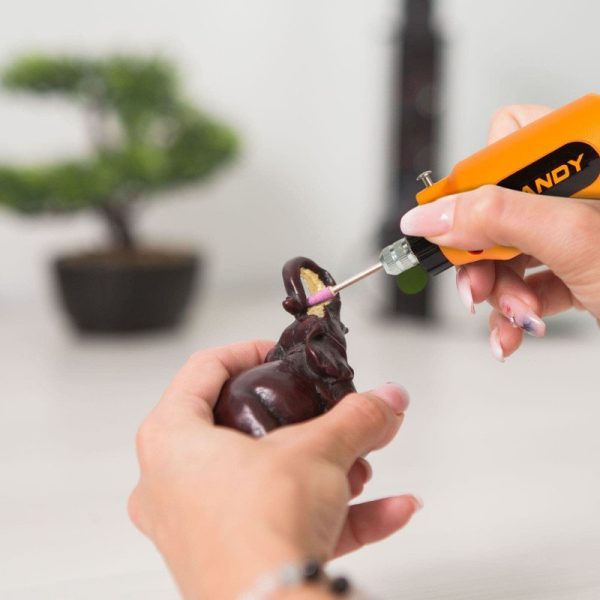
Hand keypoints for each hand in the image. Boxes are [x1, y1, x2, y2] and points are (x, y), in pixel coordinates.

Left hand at [128, 340, 420, 598]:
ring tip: (365, 467)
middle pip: (243, 430)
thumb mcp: (317, 453)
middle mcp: (173, 484)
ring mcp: (199, 525)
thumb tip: (385, 401)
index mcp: (172, 440)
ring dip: (325, 472)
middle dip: (304, 425)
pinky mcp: (230, 557)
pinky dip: (333, 513)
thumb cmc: (258, 534)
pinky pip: (284, 523)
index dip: (248, 353)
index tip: (280, 356)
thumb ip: (356, 419)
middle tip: (333, 417)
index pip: (204, 370)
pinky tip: (389, 508)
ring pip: (268, 480)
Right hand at [401, 104, 599, 359]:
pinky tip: (514, 329)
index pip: (505, 140)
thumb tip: (429, 216)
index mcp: (591, 149)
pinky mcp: (582, 263)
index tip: (443, 224)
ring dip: (498, 289)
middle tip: (476, 279)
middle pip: (498, 201)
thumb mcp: (573, 240)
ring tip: (507, 315)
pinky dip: (516, 308)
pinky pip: (531, 277)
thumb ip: (494, 218)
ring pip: (510, 245)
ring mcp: (583, 226)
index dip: (470, 184)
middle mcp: (585, 182)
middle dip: (483, 253)